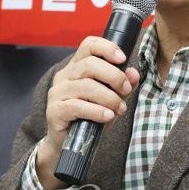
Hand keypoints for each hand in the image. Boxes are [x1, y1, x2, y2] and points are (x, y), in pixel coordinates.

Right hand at [35, 37, 139, 189]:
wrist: (69, 144)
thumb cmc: (89, 118)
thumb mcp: (110, 100)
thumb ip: (122, 86)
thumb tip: (133, 73)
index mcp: (76, 67)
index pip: (89, 45)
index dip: (107, 48)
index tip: (123, 59)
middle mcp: (64, 76)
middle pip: (90, 64)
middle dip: (114, 77)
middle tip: (126, 91)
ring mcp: (57, 93)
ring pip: (86, 86)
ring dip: (109, 97)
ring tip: (119, 109)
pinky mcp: (54, 111)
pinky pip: (76, 106)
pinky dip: (96, 111)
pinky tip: (107, 116)